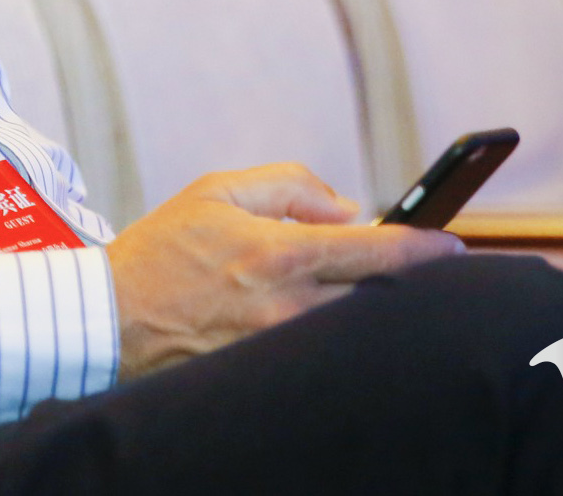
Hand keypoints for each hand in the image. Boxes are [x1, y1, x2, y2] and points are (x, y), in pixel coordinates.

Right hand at [104, 164, 461, 381]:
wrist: (108, 320)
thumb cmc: (159, 252)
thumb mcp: (216, 191)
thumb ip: (288, 186)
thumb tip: (345, 207)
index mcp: (279, 254)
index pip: (375, 252)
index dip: (423, 250)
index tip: (453, 247)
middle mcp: (287, 307)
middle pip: (376, 300)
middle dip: (404, 286)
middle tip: (423, 272)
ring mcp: (279, 349)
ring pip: (351, 329)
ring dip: (366, 310)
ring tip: (364, 293)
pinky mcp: (266, 376)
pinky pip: (317, 353)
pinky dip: (330, 335)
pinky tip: (319, 320)